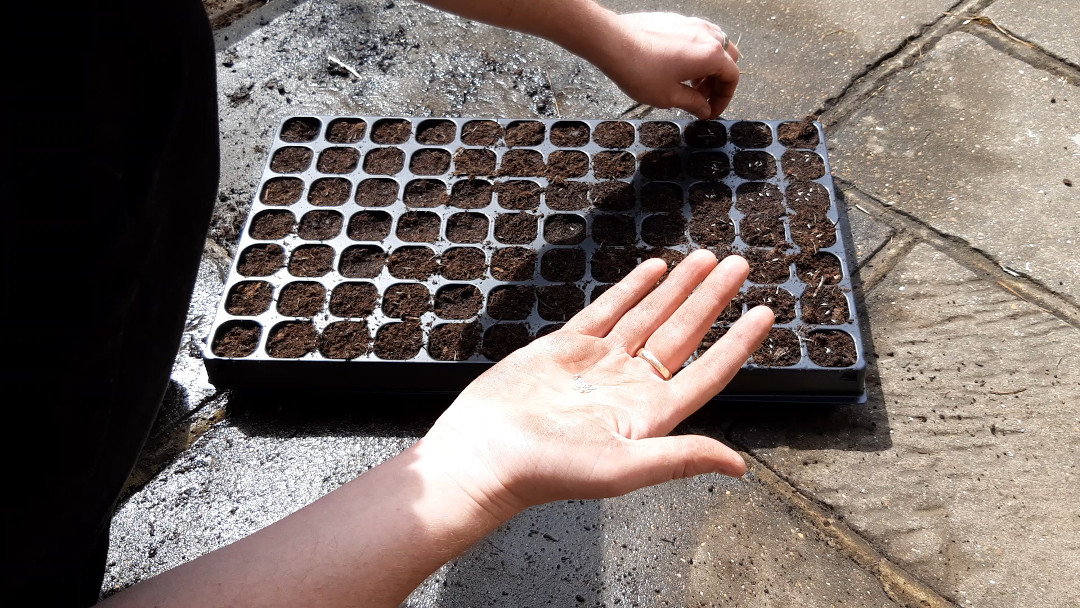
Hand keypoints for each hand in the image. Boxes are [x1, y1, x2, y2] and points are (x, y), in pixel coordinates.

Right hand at [420, 251, 772, 520]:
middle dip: (712, 299)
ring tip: (707, 261)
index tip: (764, 313)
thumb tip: (738, 466)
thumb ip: (681, 458)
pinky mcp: (565, 348)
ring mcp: (598, 364)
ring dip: (678, 288)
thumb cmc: (547, 471)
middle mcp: (628, 387)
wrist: (484, 453)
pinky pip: (607, 311)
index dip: (737, 342)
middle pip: (682, 333)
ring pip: (649, 316)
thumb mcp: (623, 468)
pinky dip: (631, 289)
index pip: (707, 372)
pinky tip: (653, 270)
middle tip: (740, 267)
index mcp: (648, 416)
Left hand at [594, 12, 740, 119]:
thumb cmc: (640, 69)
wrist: (613, 43)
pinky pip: (696, 36)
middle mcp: (706, 35)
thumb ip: (693, 103)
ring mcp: (691, 24)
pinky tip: (676, 67)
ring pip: (713, 45)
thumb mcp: (669, 97)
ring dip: (707, 66)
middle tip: (701, 98)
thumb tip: (704, 109)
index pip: (732, 76)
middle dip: (717, 81)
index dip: (724, 98)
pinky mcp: (676, 21)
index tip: (710, 110)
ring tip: (688, 83)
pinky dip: (694, 53)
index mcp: (711, 55)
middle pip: (727, 58)